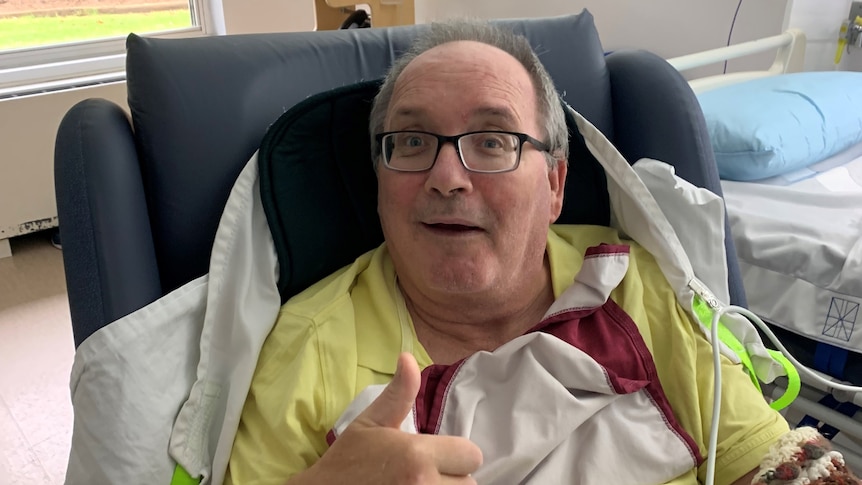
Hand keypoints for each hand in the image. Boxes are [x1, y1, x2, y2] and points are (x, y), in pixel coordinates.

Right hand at [291, 353, 482, 483]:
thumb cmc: (347, 461)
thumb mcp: (371, 422)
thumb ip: (399, 394)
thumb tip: (408, 358)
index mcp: (418, 455)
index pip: (471, 455)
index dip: (456, 454)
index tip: (435, 456)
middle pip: (469, 483)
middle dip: (453, 477)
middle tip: (426, 474)